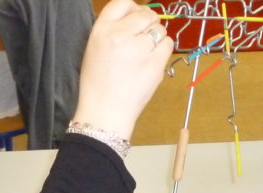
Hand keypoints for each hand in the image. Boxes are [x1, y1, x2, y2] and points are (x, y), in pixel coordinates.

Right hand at [71, 0, 172, 140]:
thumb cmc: (98, 83)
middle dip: (148, 23)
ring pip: (159, 29)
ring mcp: (139, 49)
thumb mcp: (94, 48)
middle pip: (146, 14)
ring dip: (156, 37)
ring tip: (145, 52)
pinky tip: (152, 60)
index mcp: (101, 30)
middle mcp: (120, 35)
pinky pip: (168, 44)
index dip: (134, 8)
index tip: (136, 17)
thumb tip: (136, 15)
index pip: (124, 2)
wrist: (105, 111)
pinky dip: (163, 49)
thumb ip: (113, 28)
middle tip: (143, 38)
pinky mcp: (155, 64)